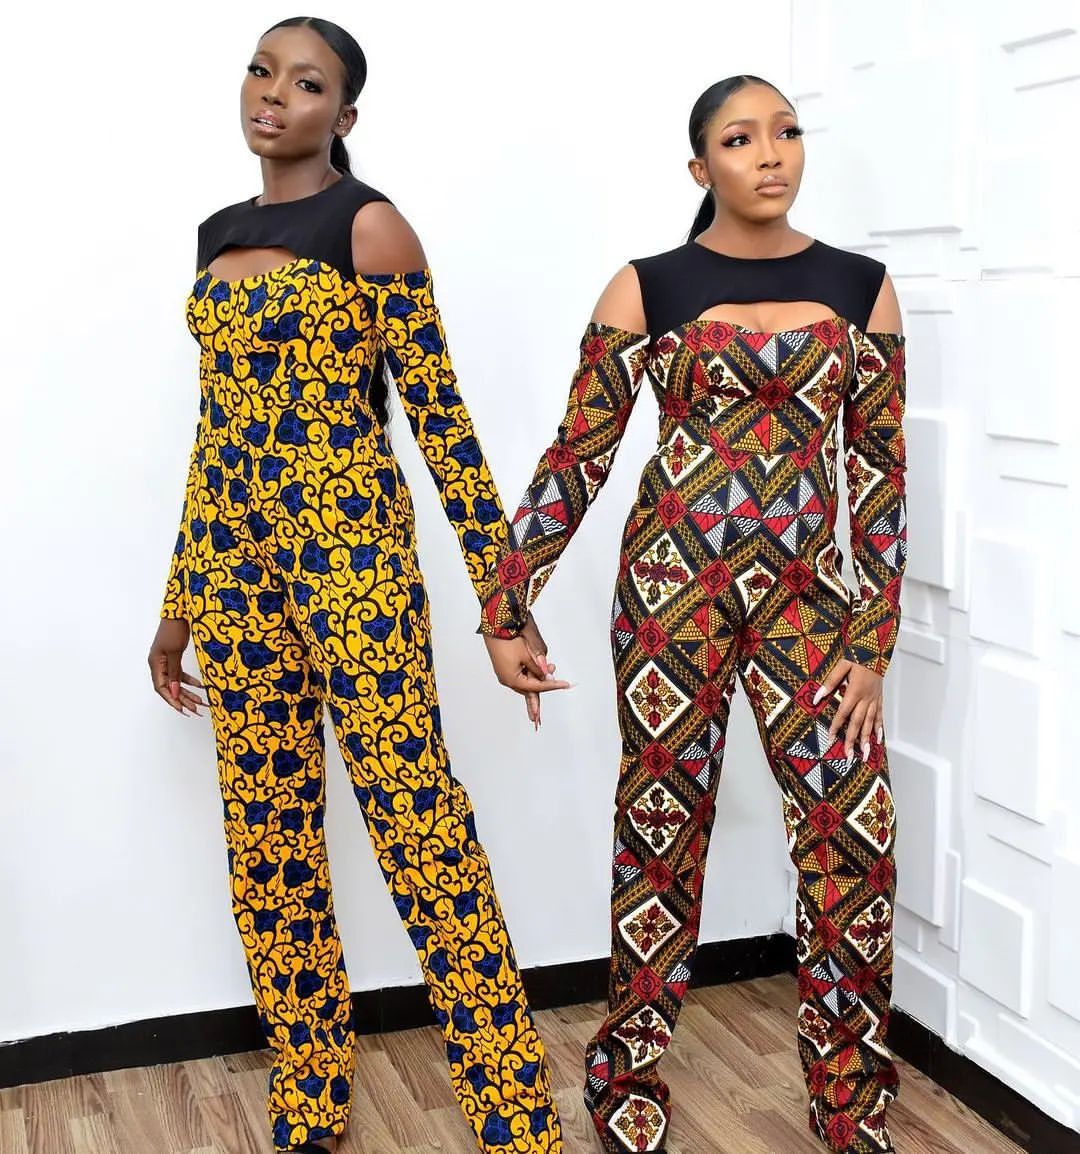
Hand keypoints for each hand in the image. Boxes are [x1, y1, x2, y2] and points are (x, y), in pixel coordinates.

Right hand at [148, 617, 204, 715]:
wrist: (179, 611)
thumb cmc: (174, 629)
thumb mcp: (174, 652)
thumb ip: (174, 673)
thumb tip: (174, 692)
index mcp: (155, 663)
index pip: (161, 688)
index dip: (172, 700)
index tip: (183, 710)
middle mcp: (158, 664)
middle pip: (169, 687)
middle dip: (183, 699)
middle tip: (196, 709)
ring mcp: (165, 660)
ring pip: (176, 681)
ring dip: (187, 691)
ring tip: (201, 702)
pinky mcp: (173, 656)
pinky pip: (180, 673)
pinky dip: (189, 680)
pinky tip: (201, 686)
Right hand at [483, 614, 569, 729]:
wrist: (494, 625)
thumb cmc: (509, 639)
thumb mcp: (528, 655)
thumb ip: (538, 668)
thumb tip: (547, 676)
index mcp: (512, 679)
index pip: (537, 687)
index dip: (552, 686)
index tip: (565, 685)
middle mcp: (507, 679)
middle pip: (528, 691)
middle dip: (539, 696)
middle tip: (541, 716)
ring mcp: (505, 674)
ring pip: (525, 683)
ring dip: (537, 683)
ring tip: (551, 674)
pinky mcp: (505, 667)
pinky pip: (520, 676)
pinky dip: (530, 676)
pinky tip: (538, 674)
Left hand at [813, 659, 883, 762]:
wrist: (877, 649)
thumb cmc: (858, 656)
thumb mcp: (841, 665)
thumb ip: (830, 682)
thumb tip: (816, 697)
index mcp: (855, 691)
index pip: (844, 713)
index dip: (837, 726)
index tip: (831, 739)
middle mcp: (866, 698)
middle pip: (858, 723)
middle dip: (853, 740)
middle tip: (849, 755)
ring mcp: (875, 699)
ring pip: (871, 723)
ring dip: (867, 739)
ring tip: (864, 754)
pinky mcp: (880, 698)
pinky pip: (880, 716)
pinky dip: (879, 728)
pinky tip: (878, 739)